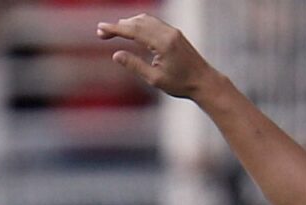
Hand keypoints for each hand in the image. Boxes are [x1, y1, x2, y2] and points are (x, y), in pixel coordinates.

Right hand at [97, 14, 217, 99]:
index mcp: (163, 44)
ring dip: (129, 23)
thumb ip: (135, 65)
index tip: (100, 29)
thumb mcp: (155, 79)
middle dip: (118, 26)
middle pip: (138, 22)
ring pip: (146, 20)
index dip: (115, 29)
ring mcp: (173, 32)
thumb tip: (116, 55)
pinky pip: (154, 23)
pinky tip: (132, 29)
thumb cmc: (181, 84)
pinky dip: (140, 24)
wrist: (205, 82)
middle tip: (101, 33)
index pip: (134, 31)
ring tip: (114, 31)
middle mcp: (168, 33)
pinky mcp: (175, 34)